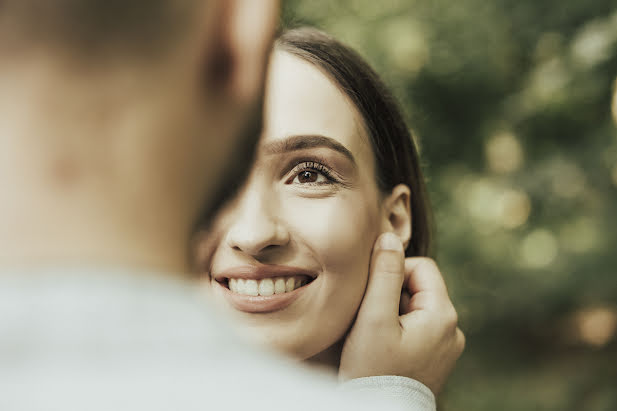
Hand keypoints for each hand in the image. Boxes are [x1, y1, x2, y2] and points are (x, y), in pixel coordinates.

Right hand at [339, 233, 464, 394]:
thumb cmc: (372, 370)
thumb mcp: (373, 317)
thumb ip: (383, 273)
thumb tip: (389, 237)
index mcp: (443, 315)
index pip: (421, 266)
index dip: (392, 272)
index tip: (372, 296)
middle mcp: (453, 330)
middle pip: (419, 287)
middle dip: (392, 294)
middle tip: (371, 318)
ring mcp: (447, 347)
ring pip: (417, 308)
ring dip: (394, 313)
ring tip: (375, 335)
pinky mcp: (437, 360)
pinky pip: (418, 329)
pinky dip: (399, 330)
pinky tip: (383, 347)